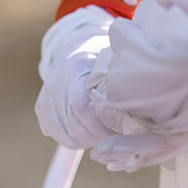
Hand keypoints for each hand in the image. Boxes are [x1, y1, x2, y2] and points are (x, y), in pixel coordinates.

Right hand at [35, 4, 120, 149]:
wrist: (74, 48)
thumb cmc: (102, 55)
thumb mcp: (114, 58)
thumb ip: (124, 77)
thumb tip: (144, 99)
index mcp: (73, 66)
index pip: (81, 105)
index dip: (102, 124)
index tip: (123, 128)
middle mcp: (54, 84)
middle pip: (76, 125)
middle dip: (102, 135)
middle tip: (122, 133)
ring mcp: (46, 100)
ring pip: (71, 136)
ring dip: (93, 139)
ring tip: (110, 130)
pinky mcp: (42, 112)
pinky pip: (64, 137)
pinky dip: (82, 138)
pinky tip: (95, 129)